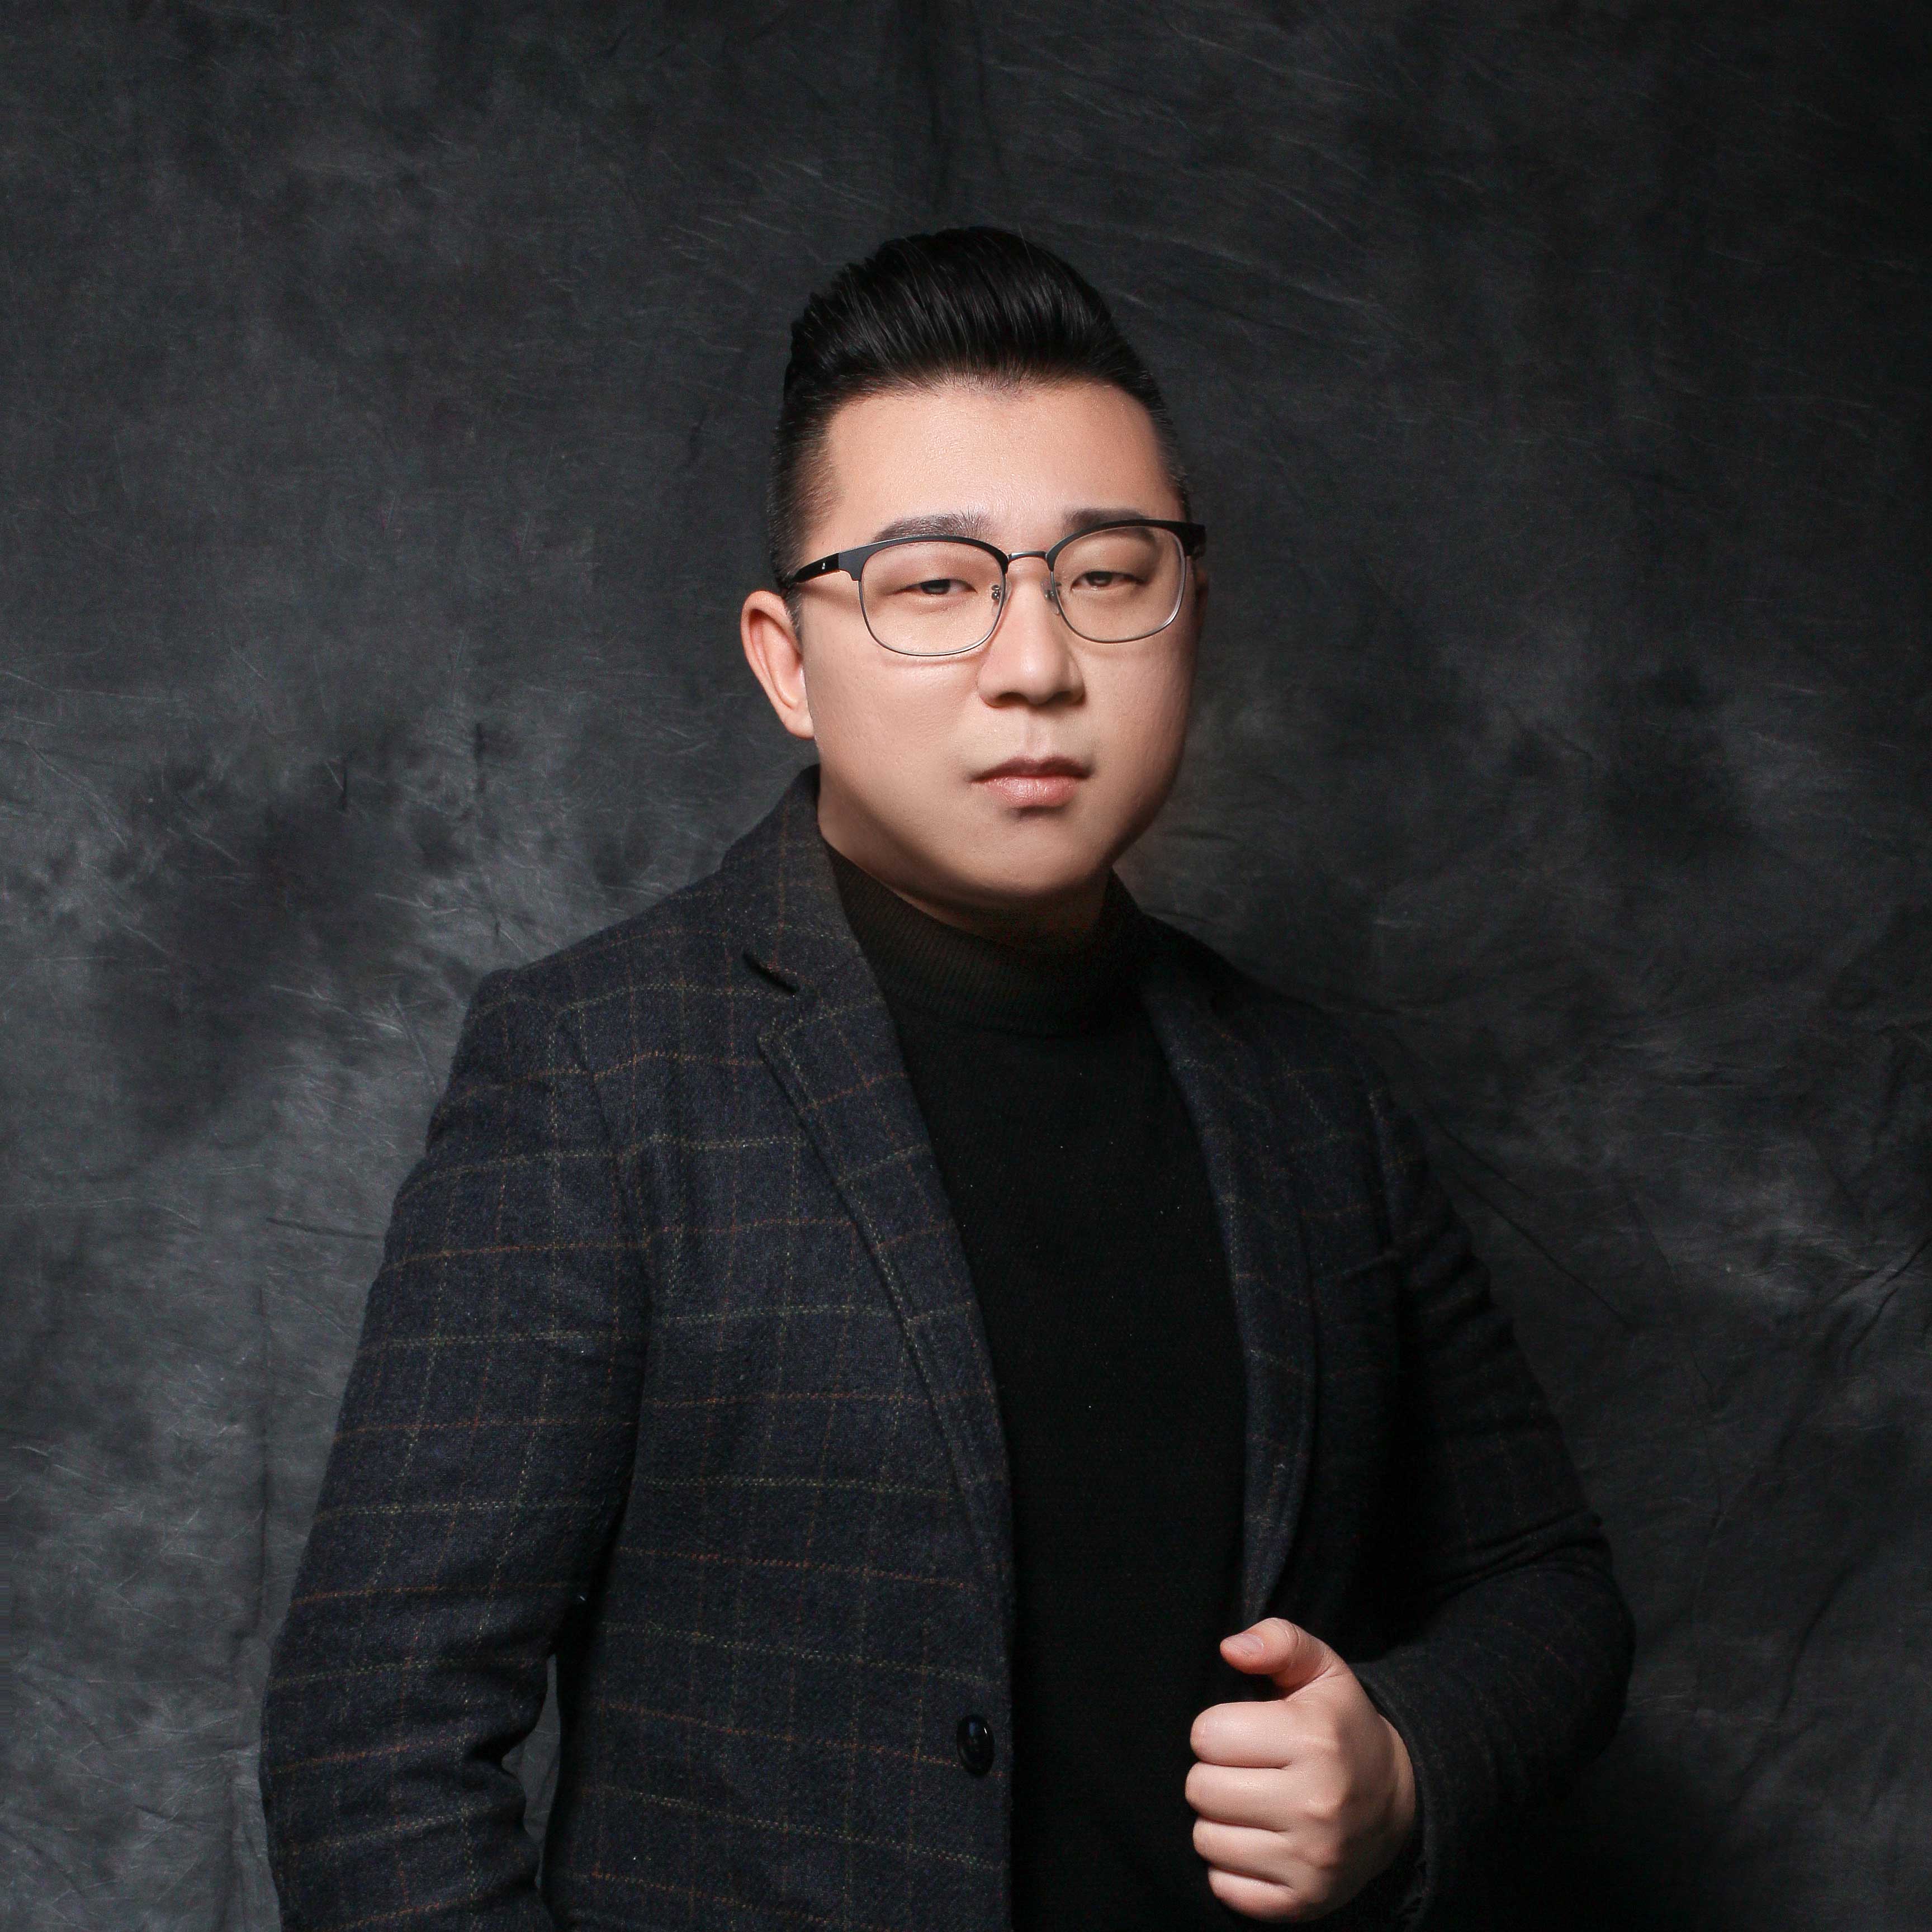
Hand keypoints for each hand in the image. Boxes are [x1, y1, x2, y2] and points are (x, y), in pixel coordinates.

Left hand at [1186, 1618, 1416, 1920]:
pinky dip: (1230, 1867)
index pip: (1208, 1734)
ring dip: (1217, 1821)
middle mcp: (1316, 1804)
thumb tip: (1231, 1648)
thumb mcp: (1321, 1669)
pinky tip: (1255, 1841)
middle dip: (1211, 1774)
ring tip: (1246, 1804)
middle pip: (1201, 1789)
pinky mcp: (1303, 1902)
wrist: (1396, 1801)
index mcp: (1313, 1740)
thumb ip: (1278, 1640)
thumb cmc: (1341, 1727)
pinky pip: (1226, 1887)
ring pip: (1206, 1840)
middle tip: (1240, 1770)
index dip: (1215, 1729)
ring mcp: (1311, 1861)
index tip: (1239, 1732)